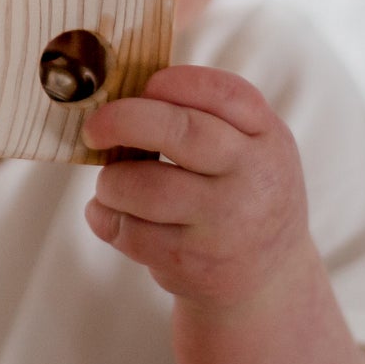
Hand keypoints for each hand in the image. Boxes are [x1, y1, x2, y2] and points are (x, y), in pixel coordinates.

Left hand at [81, 66, 310, 313]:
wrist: (271, 281)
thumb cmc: (245, 194)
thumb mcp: (252, 147)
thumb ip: (210, 113)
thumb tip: (125, 91)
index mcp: (268, 138)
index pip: (223, 92)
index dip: (173, 82)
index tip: (145, 87)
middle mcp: (252, 179)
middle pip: (179, 131)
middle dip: (123, 121)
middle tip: (94, 129)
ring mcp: (223, 225)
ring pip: (143, 187)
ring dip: (111, 181)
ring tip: (113, 184)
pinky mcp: (192, 263)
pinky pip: (129, 231)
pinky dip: (105, 217)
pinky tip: (110, 213)